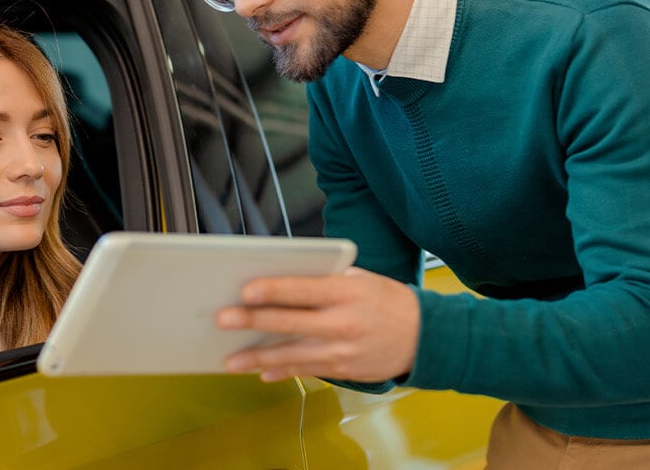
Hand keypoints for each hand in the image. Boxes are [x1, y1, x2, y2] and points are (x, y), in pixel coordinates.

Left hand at [217, 267, 419, 381]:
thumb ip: (325, 280)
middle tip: (224, 319)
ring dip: (257, 357)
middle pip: (289, 322)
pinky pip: (305, 370)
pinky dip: (281, 371)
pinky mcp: (342, 370)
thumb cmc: (389, 302)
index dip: (271, 290)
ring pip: (291, 354)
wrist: (425, 338)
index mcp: (346, 293)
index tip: (245, 290)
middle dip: (252, 321)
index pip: (302, 290)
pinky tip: (261, 371)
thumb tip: (283, 282)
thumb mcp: (361, 279)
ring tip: (231, 359)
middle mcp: (341, 323)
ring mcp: (341, 350)